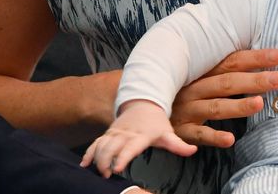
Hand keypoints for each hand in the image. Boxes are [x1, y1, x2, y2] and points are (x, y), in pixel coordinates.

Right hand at [81, 100, 195, 177]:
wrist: (144, 103)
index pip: (130, 147)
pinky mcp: (108, 134)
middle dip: (105, 160)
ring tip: (95, 171)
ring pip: (101, 144)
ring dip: (96, 158)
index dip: (123, 157)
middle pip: (111, 147)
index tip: (117, 167)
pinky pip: (96, 142)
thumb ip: (179, 145)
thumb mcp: (168, 132)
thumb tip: (193, 150)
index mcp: (140, 135)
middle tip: (105, 174)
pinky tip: (84, 164)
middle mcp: (125, 133)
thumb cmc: (156, 122)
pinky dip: (89, 153)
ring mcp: (115, 133)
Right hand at [169, 48, 277, 147]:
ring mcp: (187, 109)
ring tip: (260, 103)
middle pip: (227, 82)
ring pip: (215, 107)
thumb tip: (258, 60)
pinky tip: (230, 139)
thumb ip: (223, 68)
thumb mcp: (197, 74)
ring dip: (238, 106)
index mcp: (201, 72)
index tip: (277, 55)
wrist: (142, 105)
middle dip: (254, 80)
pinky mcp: (180, 130)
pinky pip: (198, 135)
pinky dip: (213, 137)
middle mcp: (194, 88)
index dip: (254, 58)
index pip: (231, 62)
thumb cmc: (179, 89)